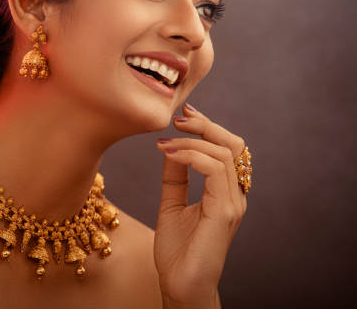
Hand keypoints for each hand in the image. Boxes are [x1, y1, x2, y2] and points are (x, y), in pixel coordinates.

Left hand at [153, 103, 247, 307]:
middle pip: (233, 144)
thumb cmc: (178, 249)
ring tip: (165, 141)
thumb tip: (170, 146)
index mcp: (226, 192)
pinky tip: (168, 154)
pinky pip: (213, 170)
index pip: (227, 148)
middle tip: (177, 119)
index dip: (207, 127)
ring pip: (223, 153)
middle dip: (205, 125)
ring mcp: (233, 203)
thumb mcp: (172, 203)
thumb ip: (175, 177)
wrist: (180, 285)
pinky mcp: (224, 212)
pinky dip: (190, 155)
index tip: (181, 116)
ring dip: (191, 140)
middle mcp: (235, 195)